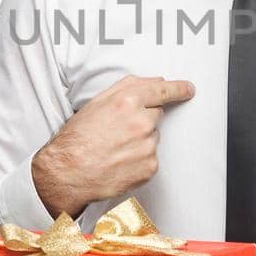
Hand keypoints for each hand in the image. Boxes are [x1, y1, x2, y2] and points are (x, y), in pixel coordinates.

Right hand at [31, 74, 194, 218]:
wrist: (68, 173)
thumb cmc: (77, 139)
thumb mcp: (96, 103)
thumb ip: (127, 87)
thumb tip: (153, 82)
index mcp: (128, 101)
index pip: (163, 90)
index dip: (178, 89)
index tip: (187, 89)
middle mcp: (142, 122)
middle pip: (155, 115)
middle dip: (142, 120)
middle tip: (118, 132)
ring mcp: (148, 146)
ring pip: (152, 138)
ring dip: (139, 141)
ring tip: (114, 149)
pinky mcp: (150, 167)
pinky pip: (151, 158)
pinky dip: (139, 160)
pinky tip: (120, 162)